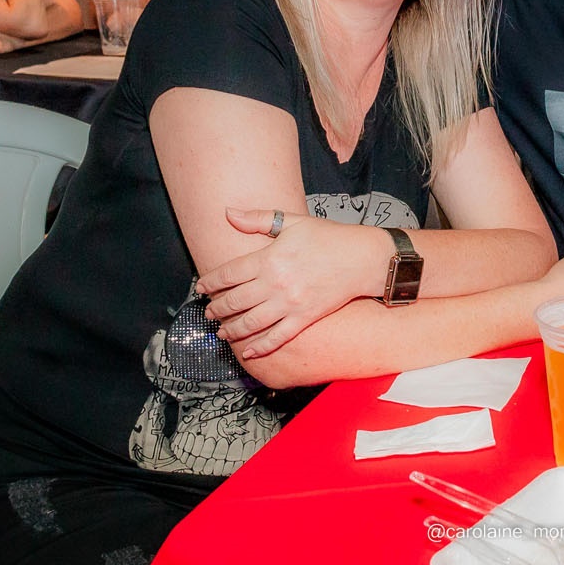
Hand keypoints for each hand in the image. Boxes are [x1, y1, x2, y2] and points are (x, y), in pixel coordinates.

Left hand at [194, 207, 388, 358]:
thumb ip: (259, 219)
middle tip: (208, 312)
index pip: (229, 274)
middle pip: (235, 301)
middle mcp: (275, 283)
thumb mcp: (293, 222)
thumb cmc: (328, 237)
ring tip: (222, 332)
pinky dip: (260, 346)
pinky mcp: (304, 318)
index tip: (202, 288)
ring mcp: (289, 303)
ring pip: (251, 322)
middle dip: (217, 309)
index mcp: (270, 258)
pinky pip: (277, 337)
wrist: (361, 258)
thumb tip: (228, 213)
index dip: (211, 283)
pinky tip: (248, 351)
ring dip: (231, 329)